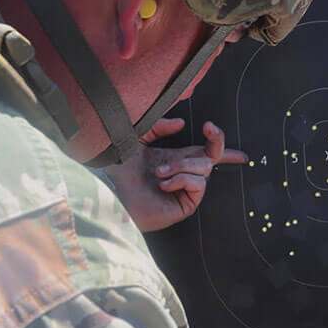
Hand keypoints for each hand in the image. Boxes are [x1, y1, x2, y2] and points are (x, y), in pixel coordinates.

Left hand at [105, 118, 246, 231]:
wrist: (110, 192)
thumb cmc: (118, 169)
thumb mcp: (137, 138)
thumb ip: (158, 126)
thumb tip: (181, 123)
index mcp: (173, 159)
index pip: (203, 149)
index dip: (216, 140)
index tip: (210, 126)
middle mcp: (182, 173)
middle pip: (213, 156)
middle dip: (217, 141)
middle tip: (209, 130)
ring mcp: (185, 189)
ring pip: (204, 167)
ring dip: (181, 165)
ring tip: (158, 172)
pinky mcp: (186, 204)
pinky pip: (198, 183)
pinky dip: (181, 179)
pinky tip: (163, 184)